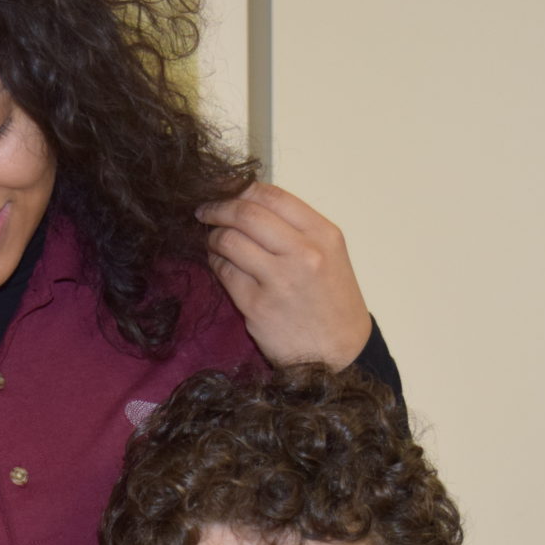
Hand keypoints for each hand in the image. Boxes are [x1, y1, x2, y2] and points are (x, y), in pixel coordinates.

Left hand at [198, 181, 372, 367]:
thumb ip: (296, 229)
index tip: (225, 191)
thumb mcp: (329, 256)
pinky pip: (225, 273)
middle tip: (205, 212)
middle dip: (219, 208)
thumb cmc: (332, 304)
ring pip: (229, 241)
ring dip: (214, 238)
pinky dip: (216, 264)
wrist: (339, 355)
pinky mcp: (256, 306)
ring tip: (213, 241)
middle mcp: (303, 253)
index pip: (273, 196)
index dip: (240, 189)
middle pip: (246, 214)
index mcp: (323, 235)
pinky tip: (220, 265)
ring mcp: (279, 280)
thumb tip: (248, 203)